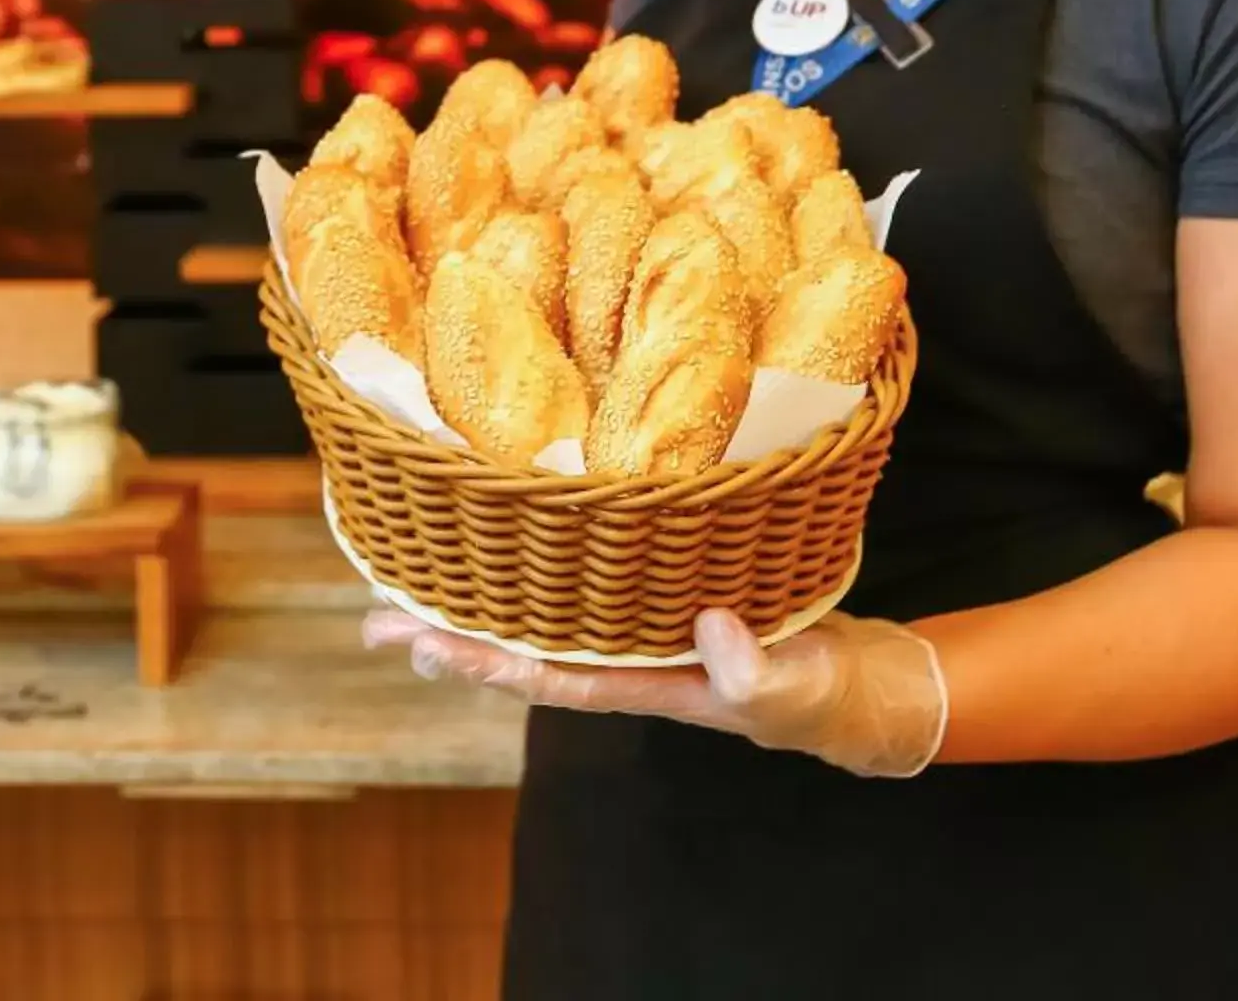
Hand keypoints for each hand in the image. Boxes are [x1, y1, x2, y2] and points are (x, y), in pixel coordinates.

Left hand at [362, 605, 947, 778]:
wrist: (861, 687)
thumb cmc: (825, 695)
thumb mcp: (796, 686)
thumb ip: (757, 671)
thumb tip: (713, 632)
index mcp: (648, 679)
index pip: (550, 674)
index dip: (484, 660)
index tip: (422, 645)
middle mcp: (628, 652)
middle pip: (525, 647)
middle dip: (452, 634)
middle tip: (376, 617)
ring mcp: (640, 623)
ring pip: (544, 613)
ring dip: (481, 600)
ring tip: (409, 580)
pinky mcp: (662, 590)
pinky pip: (586, 581)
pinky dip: (540, 565)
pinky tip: (508, 541)